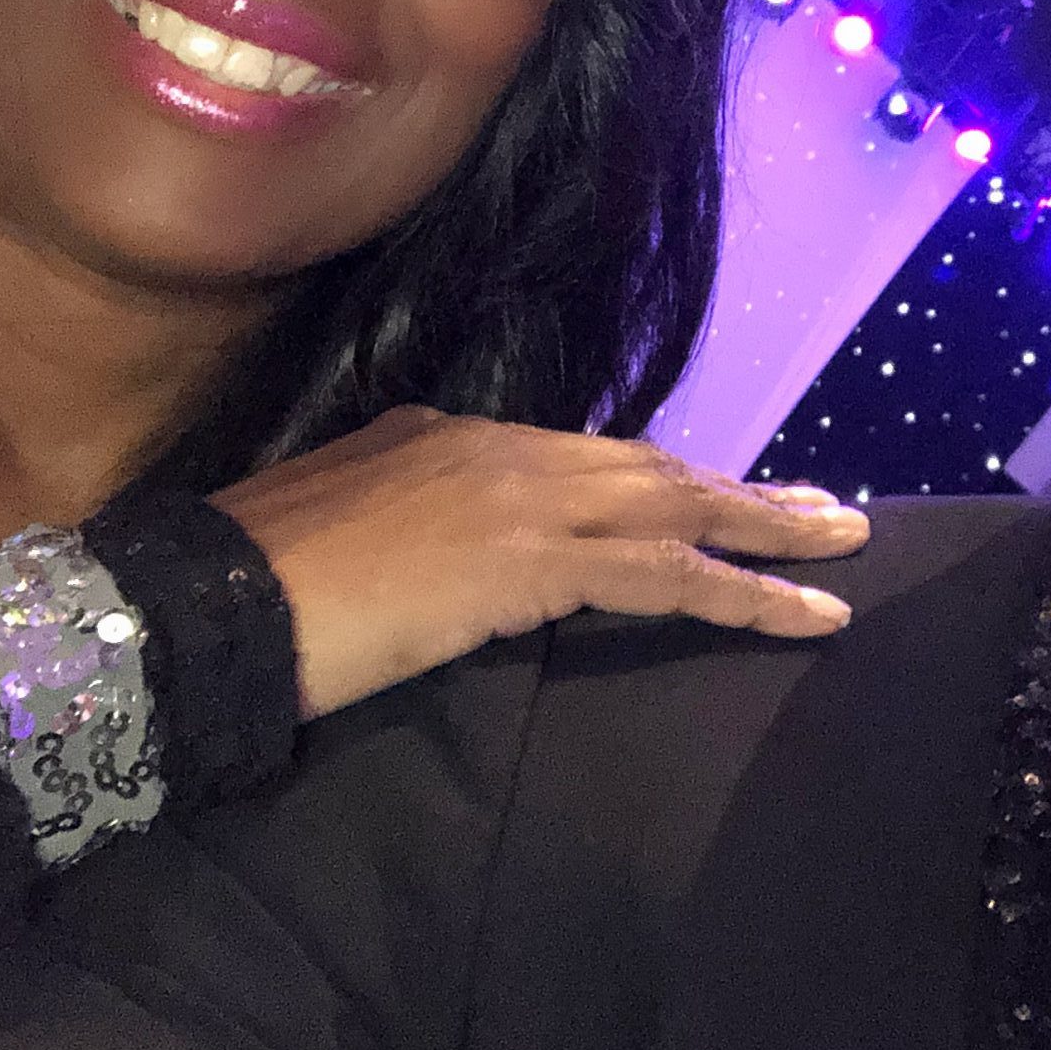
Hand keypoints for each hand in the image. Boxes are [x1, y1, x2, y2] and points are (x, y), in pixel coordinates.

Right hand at [211, 407, 868, 717]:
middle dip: (747, 491)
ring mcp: (522, 497)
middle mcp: (501, 450)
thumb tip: (452, 540)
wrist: (206, 598)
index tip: (729, 495)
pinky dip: (743, 592)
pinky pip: (666, 577)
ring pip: (679, 508)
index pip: (593, 459)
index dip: (670, 480)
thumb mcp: (345, 522)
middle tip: (828, 507)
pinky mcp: (533, 561)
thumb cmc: (253, 577)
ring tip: (844, 545)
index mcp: (454, 437)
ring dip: (770, 530)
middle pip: (655, 468)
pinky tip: (802, 612)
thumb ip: (411, 513)